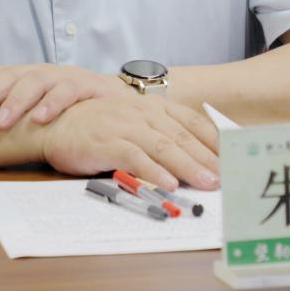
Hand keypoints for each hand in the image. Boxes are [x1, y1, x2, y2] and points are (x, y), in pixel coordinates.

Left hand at [0, 64, 128, 129]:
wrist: (119, 100)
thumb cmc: (71, 111)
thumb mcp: (38, 112)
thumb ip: (13, 119)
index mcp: (23, 78)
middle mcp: (39, 73)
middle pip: (8, 76)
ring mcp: (62, 77)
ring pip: (35, 81)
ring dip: (16, 101)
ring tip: (2, 121)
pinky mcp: (86, 84)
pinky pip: (67, 90)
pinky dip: (53, 103)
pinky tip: (42, 118)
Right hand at [38, 97, 220, 190]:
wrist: (56, 123)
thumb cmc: (97, 128)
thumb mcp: (132, 123)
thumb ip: (159, 135)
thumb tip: (194, 160)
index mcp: (152, 107)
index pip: (191, 121)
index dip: (213, 140)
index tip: (233, 157)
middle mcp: (142, 112)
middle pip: (182, 136)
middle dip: (207, 158)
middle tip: (228, 177)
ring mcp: (124, 125)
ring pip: (163, 146)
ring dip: (188, 165)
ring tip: (207, 183)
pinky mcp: (107, 141)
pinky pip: (135, 156)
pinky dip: (153, 170)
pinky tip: (168, 183)